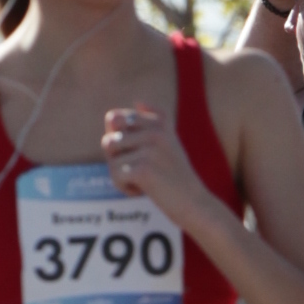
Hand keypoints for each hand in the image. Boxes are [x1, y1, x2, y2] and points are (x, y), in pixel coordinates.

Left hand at [102, 104, 201, 218]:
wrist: (194, 202)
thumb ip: (154, 120)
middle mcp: (155, 131)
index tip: (136, 152)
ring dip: (122, 176)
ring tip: (144, 180)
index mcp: (158, 121)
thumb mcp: (170, 141)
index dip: (117, 138)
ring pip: (111, 161)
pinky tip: (143, 190)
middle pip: (109, 141)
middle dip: (117, 160)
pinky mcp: (144, 170)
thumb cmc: (176, 174)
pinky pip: (115, 176)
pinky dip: (124, 188)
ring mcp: (150, 150)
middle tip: (140, 169)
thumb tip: (138, 100)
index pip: (114, 119)